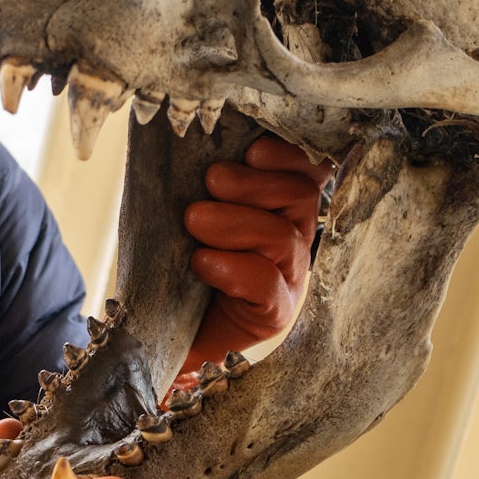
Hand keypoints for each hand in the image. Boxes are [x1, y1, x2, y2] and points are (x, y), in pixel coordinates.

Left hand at [180, 135, 332, 374]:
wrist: (170, 335)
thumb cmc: (183, 266)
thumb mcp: (192, 216)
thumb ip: (206, 184)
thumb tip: (186, 143)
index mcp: (281, 208)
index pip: (308, 171)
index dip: (289, 155)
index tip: (252, 150)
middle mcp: (294, 241)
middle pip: (299, 196)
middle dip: (251, 183)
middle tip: (210, 181)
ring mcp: (289, 279)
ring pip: (284, 238)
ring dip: (235, 222)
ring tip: (194, 219)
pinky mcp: (274, 315)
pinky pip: (267, 285)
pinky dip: (232, 268)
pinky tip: (202, 262)